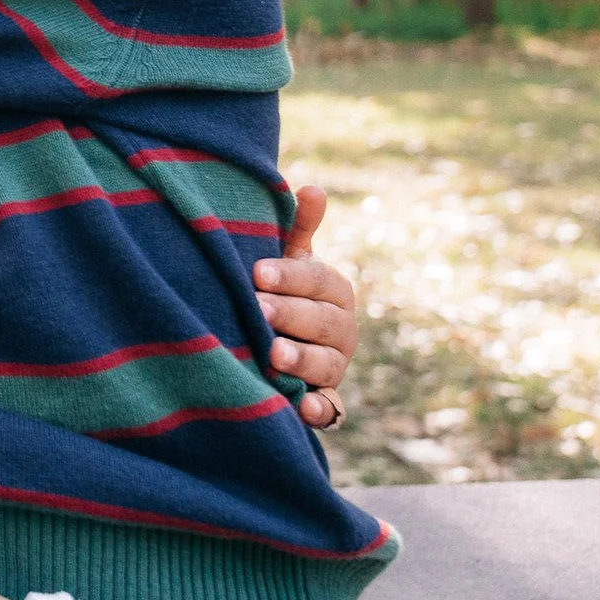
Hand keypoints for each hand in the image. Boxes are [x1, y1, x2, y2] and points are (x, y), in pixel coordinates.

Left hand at [253, 185, 358, 428]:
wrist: (285, 341)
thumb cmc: (282, 290)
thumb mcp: (290, 260)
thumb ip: (298, 228)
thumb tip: (311, 188)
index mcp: (334, 290)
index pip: (317, 280)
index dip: (289, 276)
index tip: (257, 272)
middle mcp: (342, 328)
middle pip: (321, 322)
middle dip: (290, 315)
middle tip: (258, 310)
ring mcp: (336, 365)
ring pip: (326, 363)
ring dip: (302, 360)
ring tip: (273, 355)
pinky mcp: (327, 400)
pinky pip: (330, 410)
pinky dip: (320, 411)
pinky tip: (302, 410)